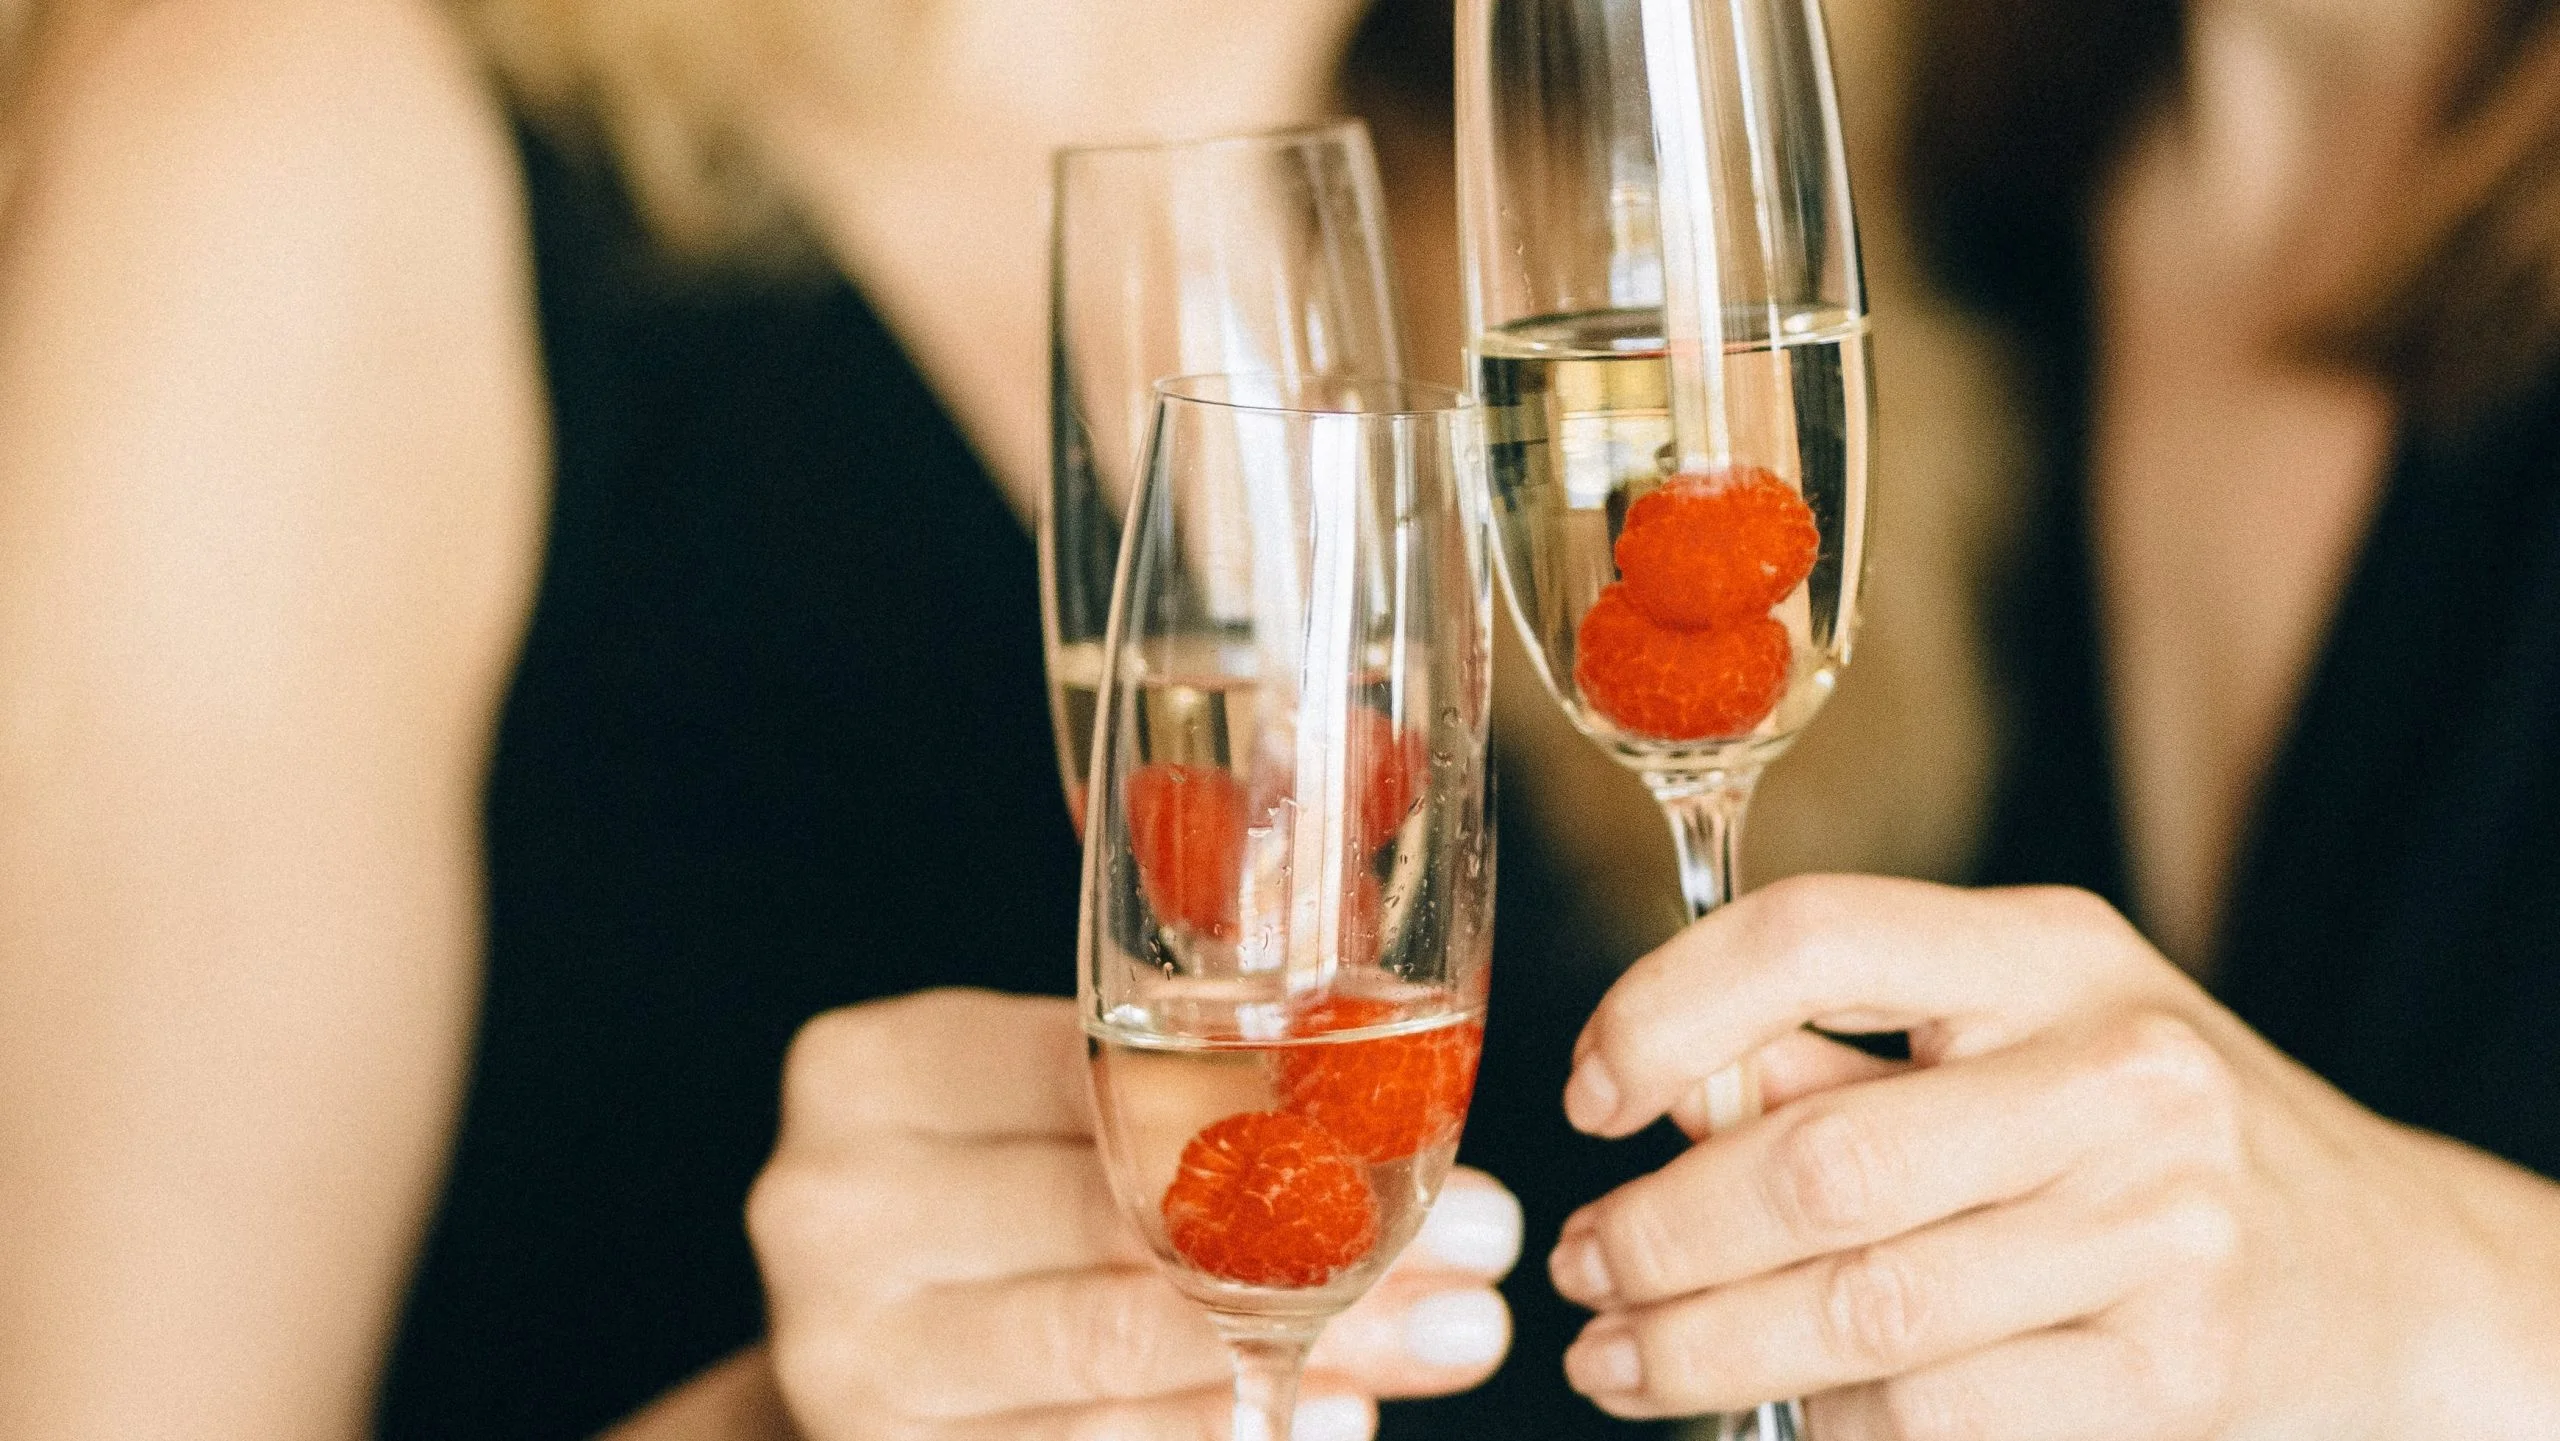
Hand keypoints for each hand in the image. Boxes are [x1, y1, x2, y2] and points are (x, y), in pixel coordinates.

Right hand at [749, 989, 1519, 1440]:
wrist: (871, 1332)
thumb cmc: (986, 1193)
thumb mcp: (1037, 1108)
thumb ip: (1164, 1092)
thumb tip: (1396, 1113)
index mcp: (870, 1075)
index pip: (1084, 1076)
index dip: (1266, 1108)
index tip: (1418, 1134)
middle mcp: (831, 1211)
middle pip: (1111, 1218)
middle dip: (1315, 1239)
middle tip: (1476, 1250)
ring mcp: (844, 1353)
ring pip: (1105, 1348)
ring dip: (1295, 1350)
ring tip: (1444, 1336)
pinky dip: (1214, 1437)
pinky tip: (1329, 1421)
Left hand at [1547, 877, 2559, 1438]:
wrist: (2387, 1269)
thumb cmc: (2151, 1132)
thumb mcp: (2023, 1031)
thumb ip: (1849, 1052)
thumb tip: (1672, 1092)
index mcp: (2053, 952)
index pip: (1815, 937)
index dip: (1665, 1009)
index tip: (1589, 1089)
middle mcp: (2119, 1076)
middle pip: (1822, 1161)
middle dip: (1661, 1230)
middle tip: (1583, 1264)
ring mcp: (2160, 1231)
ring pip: (1863, 1312)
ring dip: (1703, 1349)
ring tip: (1619, 1358)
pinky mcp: (2173, 1377)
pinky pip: (1936, 1417)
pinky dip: (1827, 1424)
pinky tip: (1778, 1411)